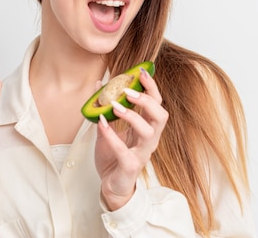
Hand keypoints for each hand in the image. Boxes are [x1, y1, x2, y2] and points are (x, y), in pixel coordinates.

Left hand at [94, 68, 168, 209]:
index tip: (141, 71)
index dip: (151, 87)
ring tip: (115, 106)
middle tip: (128, 90)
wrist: (110, 186)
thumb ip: (104, 109)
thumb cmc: (113, 157)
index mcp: (146, 127)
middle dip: (148, 100)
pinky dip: (112, 136)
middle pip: (160, 115)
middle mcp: (149, 139)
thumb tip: (97, 84)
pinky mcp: (131, 166)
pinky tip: (102, 124)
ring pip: (148, 132)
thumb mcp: (107, 128)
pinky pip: (124, 151)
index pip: (156, 103)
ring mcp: (142, 153)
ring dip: (133, 116)